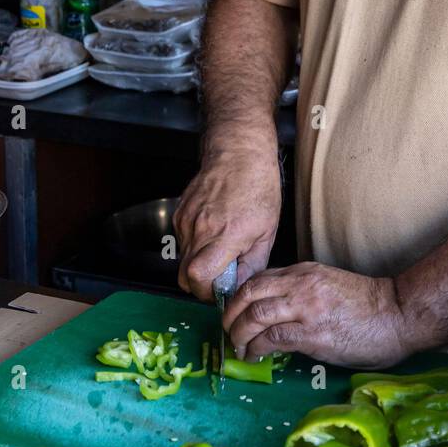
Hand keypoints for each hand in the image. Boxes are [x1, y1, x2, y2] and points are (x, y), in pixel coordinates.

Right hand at [174, 134, 280, 301]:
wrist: (239, 154)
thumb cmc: (258, 187)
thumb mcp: (268, 231)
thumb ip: (252, 264)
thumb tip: (238, 286)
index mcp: (227, 234)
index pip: (199, 277)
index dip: (206, 292)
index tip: (219, 291)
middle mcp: (202, 228)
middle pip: (184, 276)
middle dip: (199, 285)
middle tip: (218, 278)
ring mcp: (187, 219)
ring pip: (182, 260)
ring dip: (197, 264)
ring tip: (219, 250)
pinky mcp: (180, 213)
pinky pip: (181, 242)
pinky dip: (194, 246)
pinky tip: (212, 233)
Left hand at [222, 262, 408, 368]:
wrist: (397, 314)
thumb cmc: (367, 305)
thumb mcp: (328, 285)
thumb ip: (301, 291)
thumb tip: (273, 309)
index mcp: (304, 272)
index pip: (258, 278)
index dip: (239, 297)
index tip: (233, 314)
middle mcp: (301, 285)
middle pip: (249, 293)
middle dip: (231, 314)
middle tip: (228, 331)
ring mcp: (306, 308)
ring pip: (255, 314)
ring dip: (239, 334)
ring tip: (239, 348)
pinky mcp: (313, 333)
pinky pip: (273, 338)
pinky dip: (256, 348)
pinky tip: (254, 356)